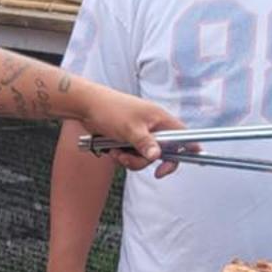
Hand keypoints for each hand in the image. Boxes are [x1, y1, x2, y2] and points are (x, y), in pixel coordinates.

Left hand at [75, 85, 190, 176]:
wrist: (87, 106)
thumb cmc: (111, 110)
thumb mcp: (130, 129)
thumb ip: (145, 144)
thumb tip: (157, 156)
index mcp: (160, 119)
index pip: (182, 136)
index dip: (184, 151)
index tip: (172, 165)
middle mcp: (154, 127)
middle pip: (160, 154)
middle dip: (143, 161)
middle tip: (129, 158)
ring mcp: (142, 134)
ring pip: (144, 158)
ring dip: (129, 160)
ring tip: (116, 152)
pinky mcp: (130, 140)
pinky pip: (133, 156)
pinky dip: (123, 157)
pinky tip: (112, 150)